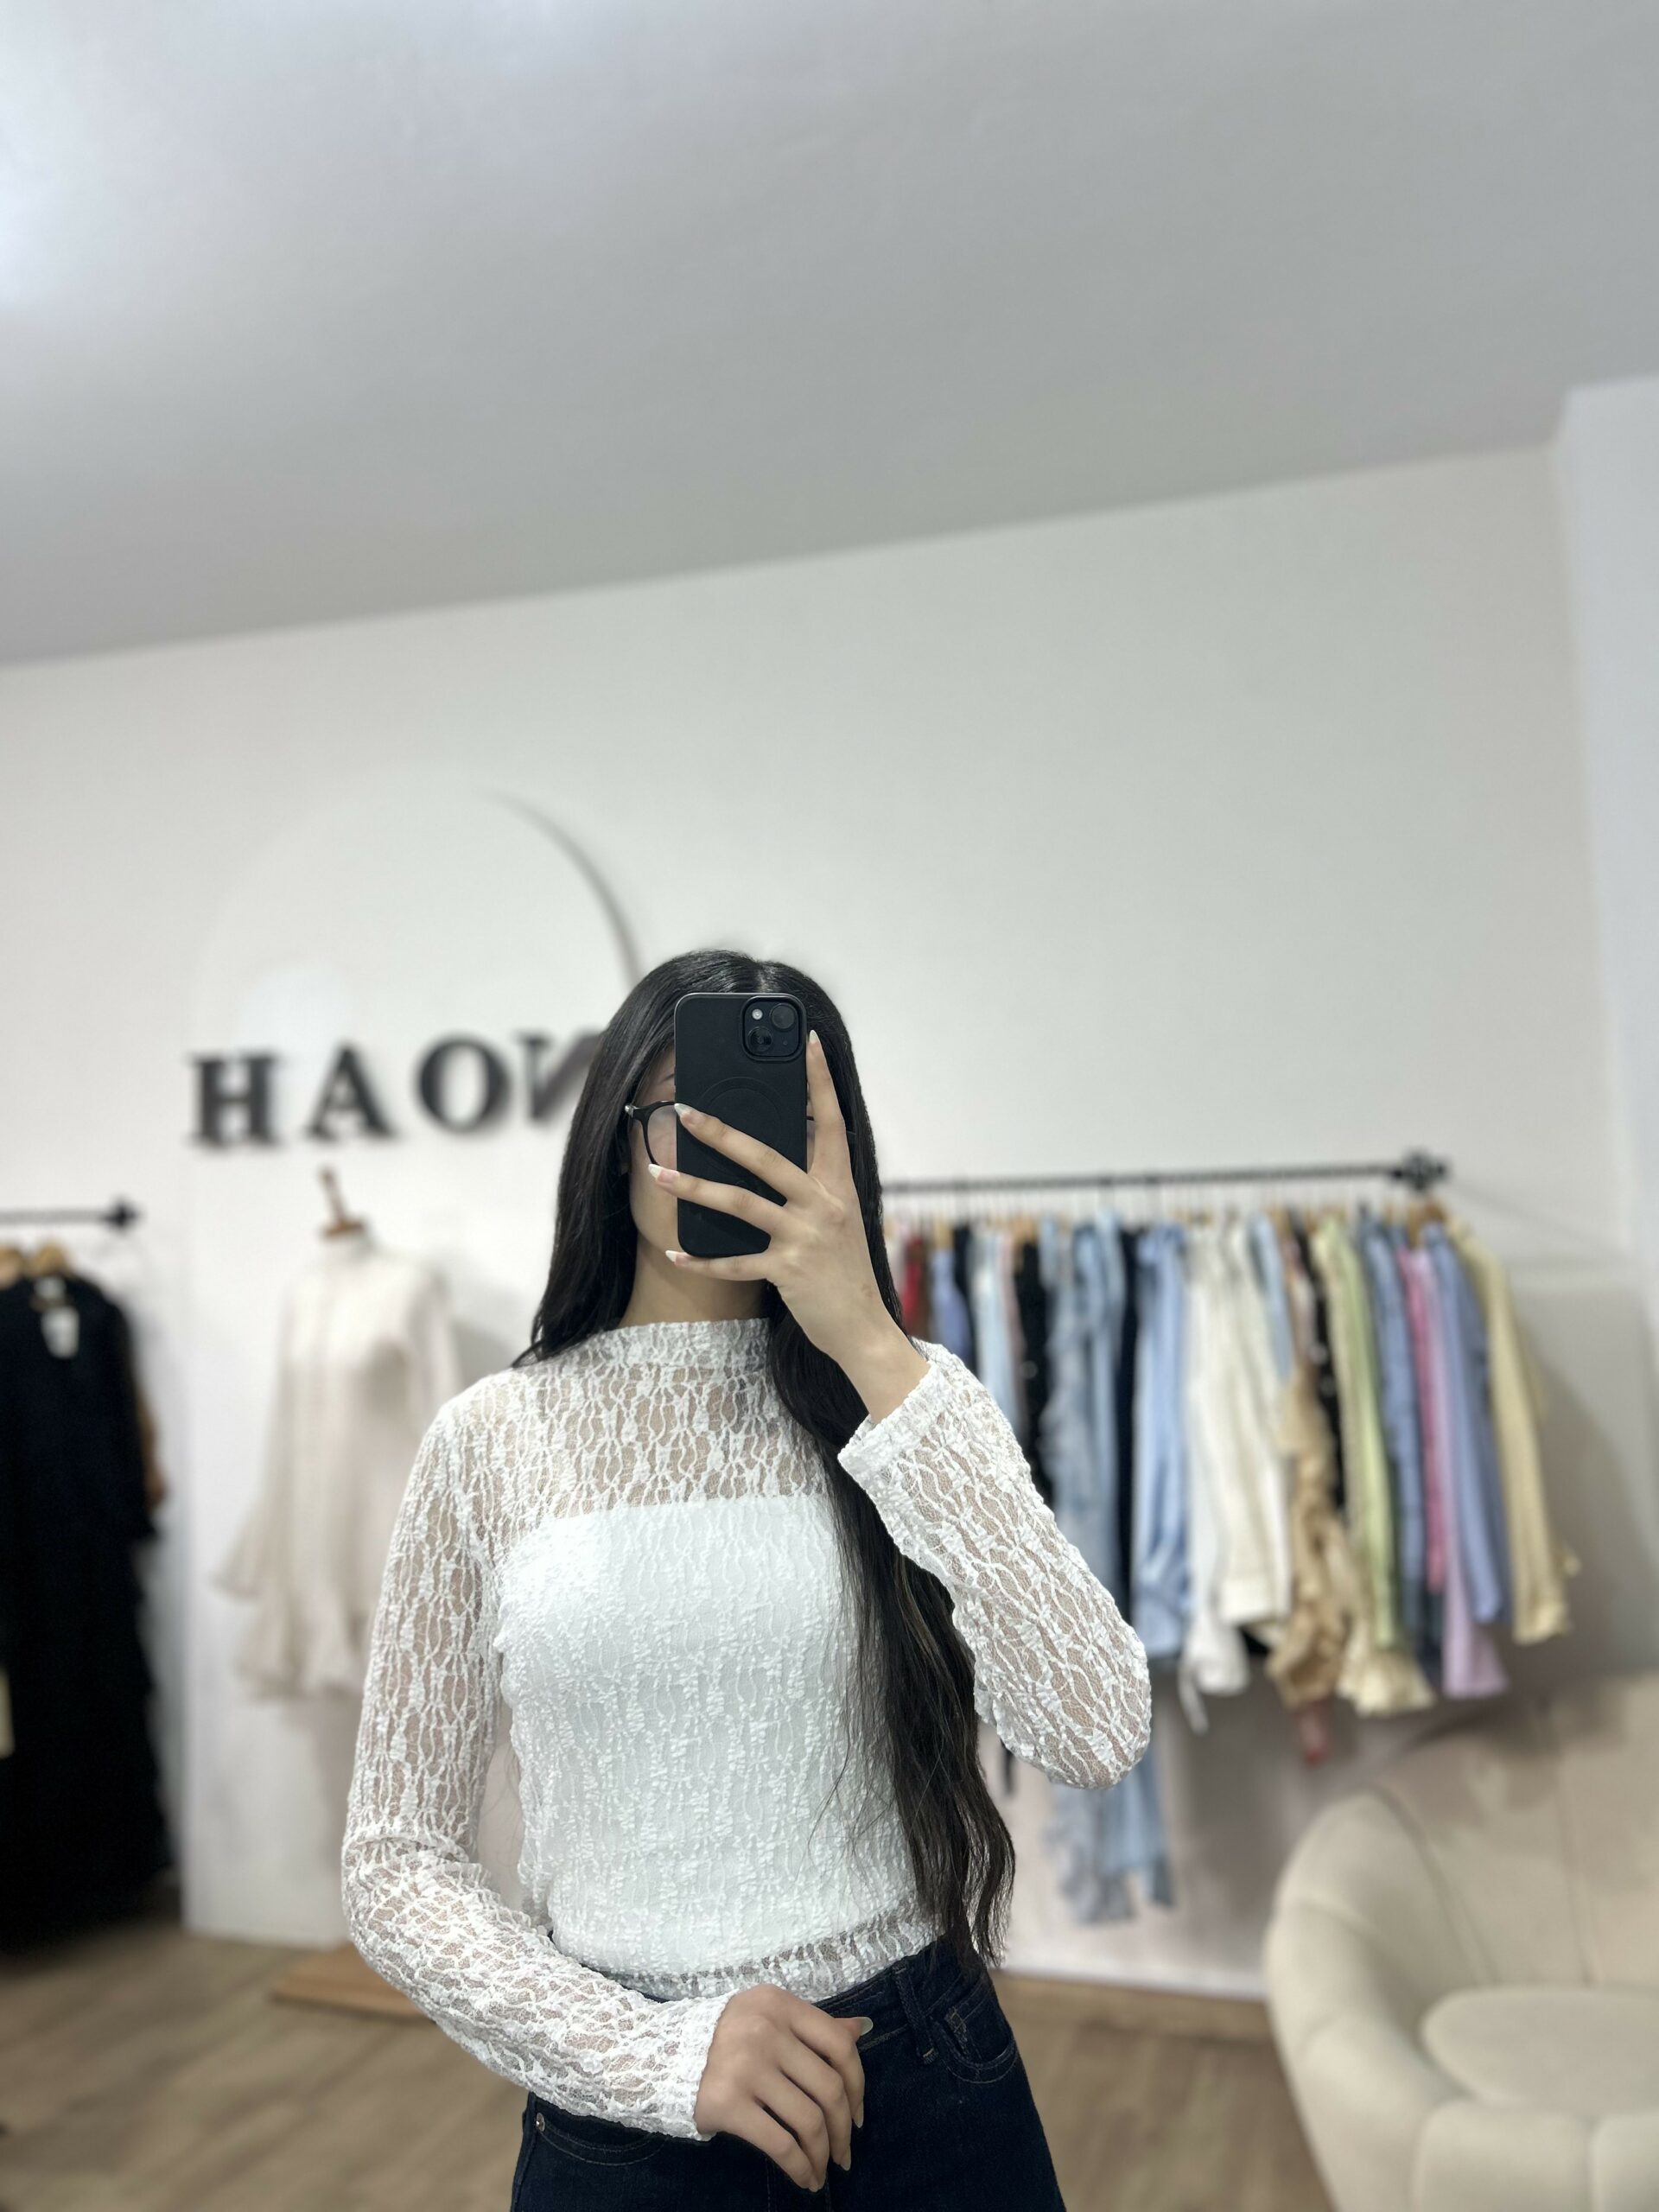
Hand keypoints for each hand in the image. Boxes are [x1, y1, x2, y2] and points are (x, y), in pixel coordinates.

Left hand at [653, 1029, 887, 1368]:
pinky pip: (735, 1263)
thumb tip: (774, 1156)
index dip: (820, 1081)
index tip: (806, 1042)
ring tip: (659, 1173)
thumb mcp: (840, 1219)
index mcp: (840, 1185)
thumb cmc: (846, 1271)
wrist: (865, 1329)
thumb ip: (813, 1188)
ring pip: (741, 1203)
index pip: (831, 1121)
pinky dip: (701, 1260)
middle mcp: (825, 1204)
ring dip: (694, 1188)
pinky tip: (673, 1253)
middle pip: (767, 1157)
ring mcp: (805, 1237)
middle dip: (721, 1132)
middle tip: (686, 1111)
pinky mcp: (788, 1271)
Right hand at [693, 1983, 868, 2190]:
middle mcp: (766, 2030)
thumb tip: (863, 2028)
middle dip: (844, 2129)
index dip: (857, 2085)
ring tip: (823, 2170)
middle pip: (828, 2088)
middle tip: (844, 2154)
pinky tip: (804, 2179)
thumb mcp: (768, 2017)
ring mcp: (746, 2066)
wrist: (660, 2055)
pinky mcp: (728, 2103)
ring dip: (823, 2154)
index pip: (839, 2045)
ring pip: (808, 2120)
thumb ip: (813, 2026)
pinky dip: (800, 2167)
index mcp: (780, 2004)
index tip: (858, 2116)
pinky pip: (780, 2144)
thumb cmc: (723, 2038)